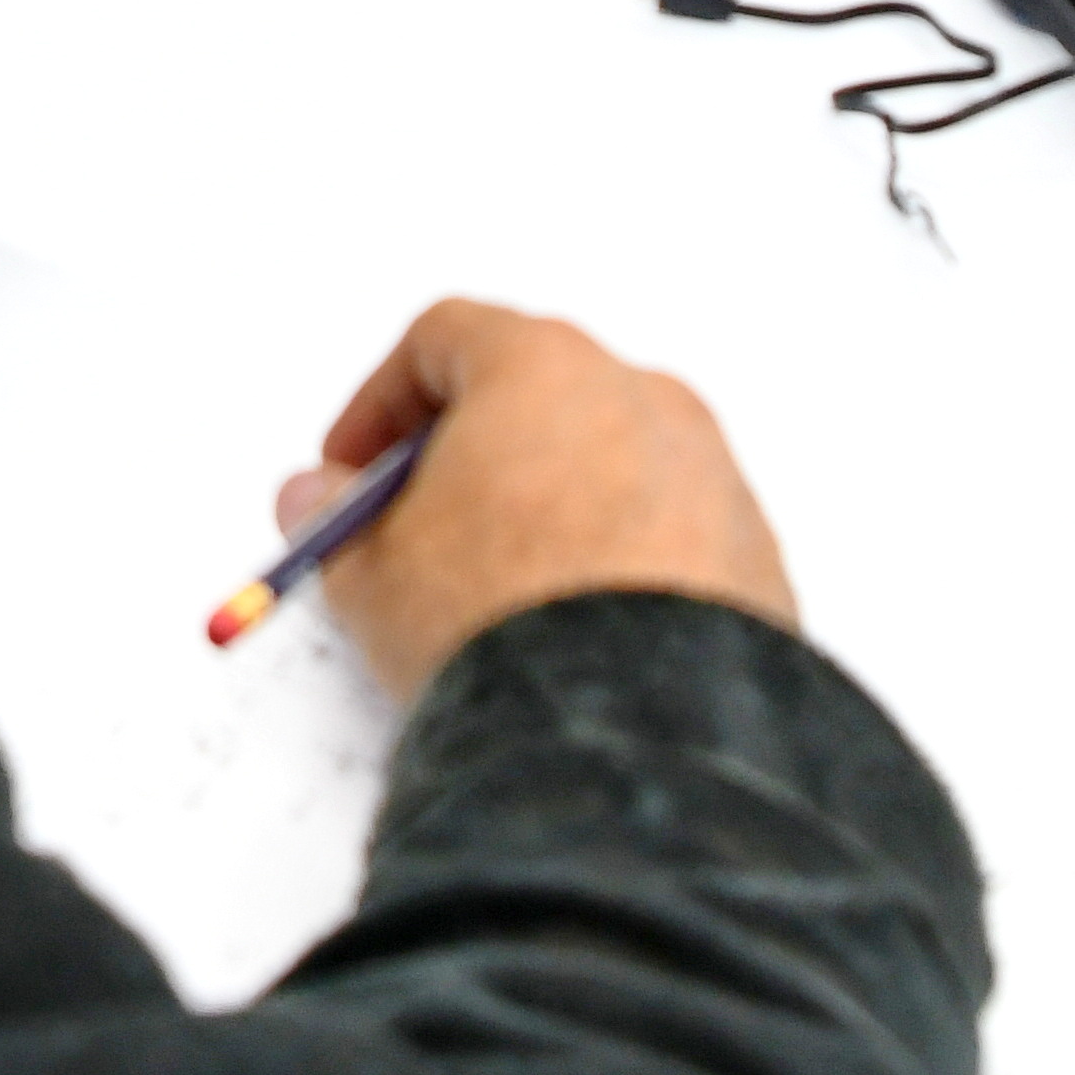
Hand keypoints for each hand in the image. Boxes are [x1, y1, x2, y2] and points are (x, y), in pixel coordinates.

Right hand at [274, 297, 800, 705]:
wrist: (635, 735)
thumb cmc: (499, 619)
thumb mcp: (374, 572)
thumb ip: (336, 521)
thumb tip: (318, 499)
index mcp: (542, 367)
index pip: (441, 339)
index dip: (379, 404)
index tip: (350, 473)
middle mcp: (640, 398)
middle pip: (533, 397)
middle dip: (466, 456)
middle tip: (419, 528)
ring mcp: (711, 476)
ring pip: (609, 466)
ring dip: (548, 511)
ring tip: (502, 595)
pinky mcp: (756, 558)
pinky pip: (669, 537)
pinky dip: (618, 565)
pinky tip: (577, 637)